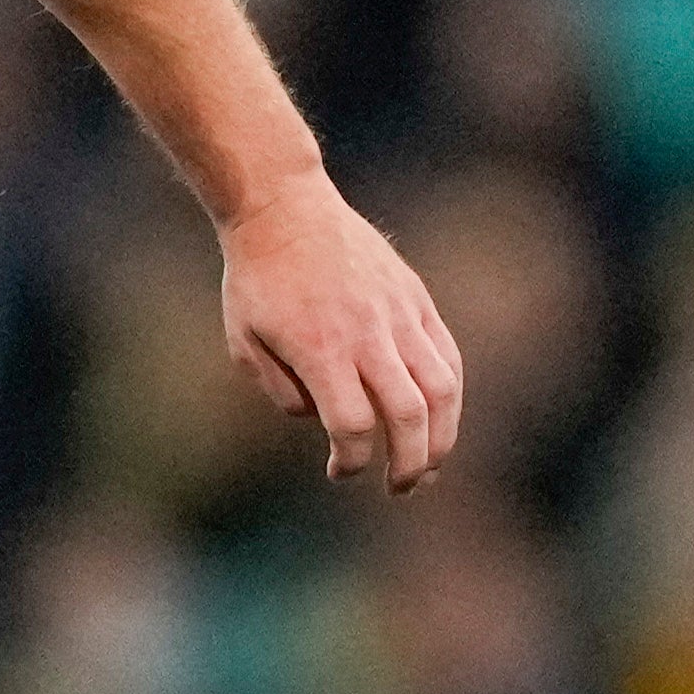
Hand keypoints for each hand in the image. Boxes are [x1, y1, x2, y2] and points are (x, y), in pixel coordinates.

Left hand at [220, 181, 468, 490]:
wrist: (284, 207)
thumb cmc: (256, 278)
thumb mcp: (244, 342)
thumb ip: (282, 391)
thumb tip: (323, 418)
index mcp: (321, 348)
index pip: (352, 425)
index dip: (352, 460)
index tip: (340, 470)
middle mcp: (367, 333)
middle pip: (409, 414)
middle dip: (410, 463)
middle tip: (400, 486)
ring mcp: (398, 313)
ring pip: (442, 387)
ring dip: (443, 435)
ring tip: (431, 462)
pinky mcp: (414, 297)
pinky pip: (446, 354)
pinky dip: (448, 393)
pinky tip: (438, 415)